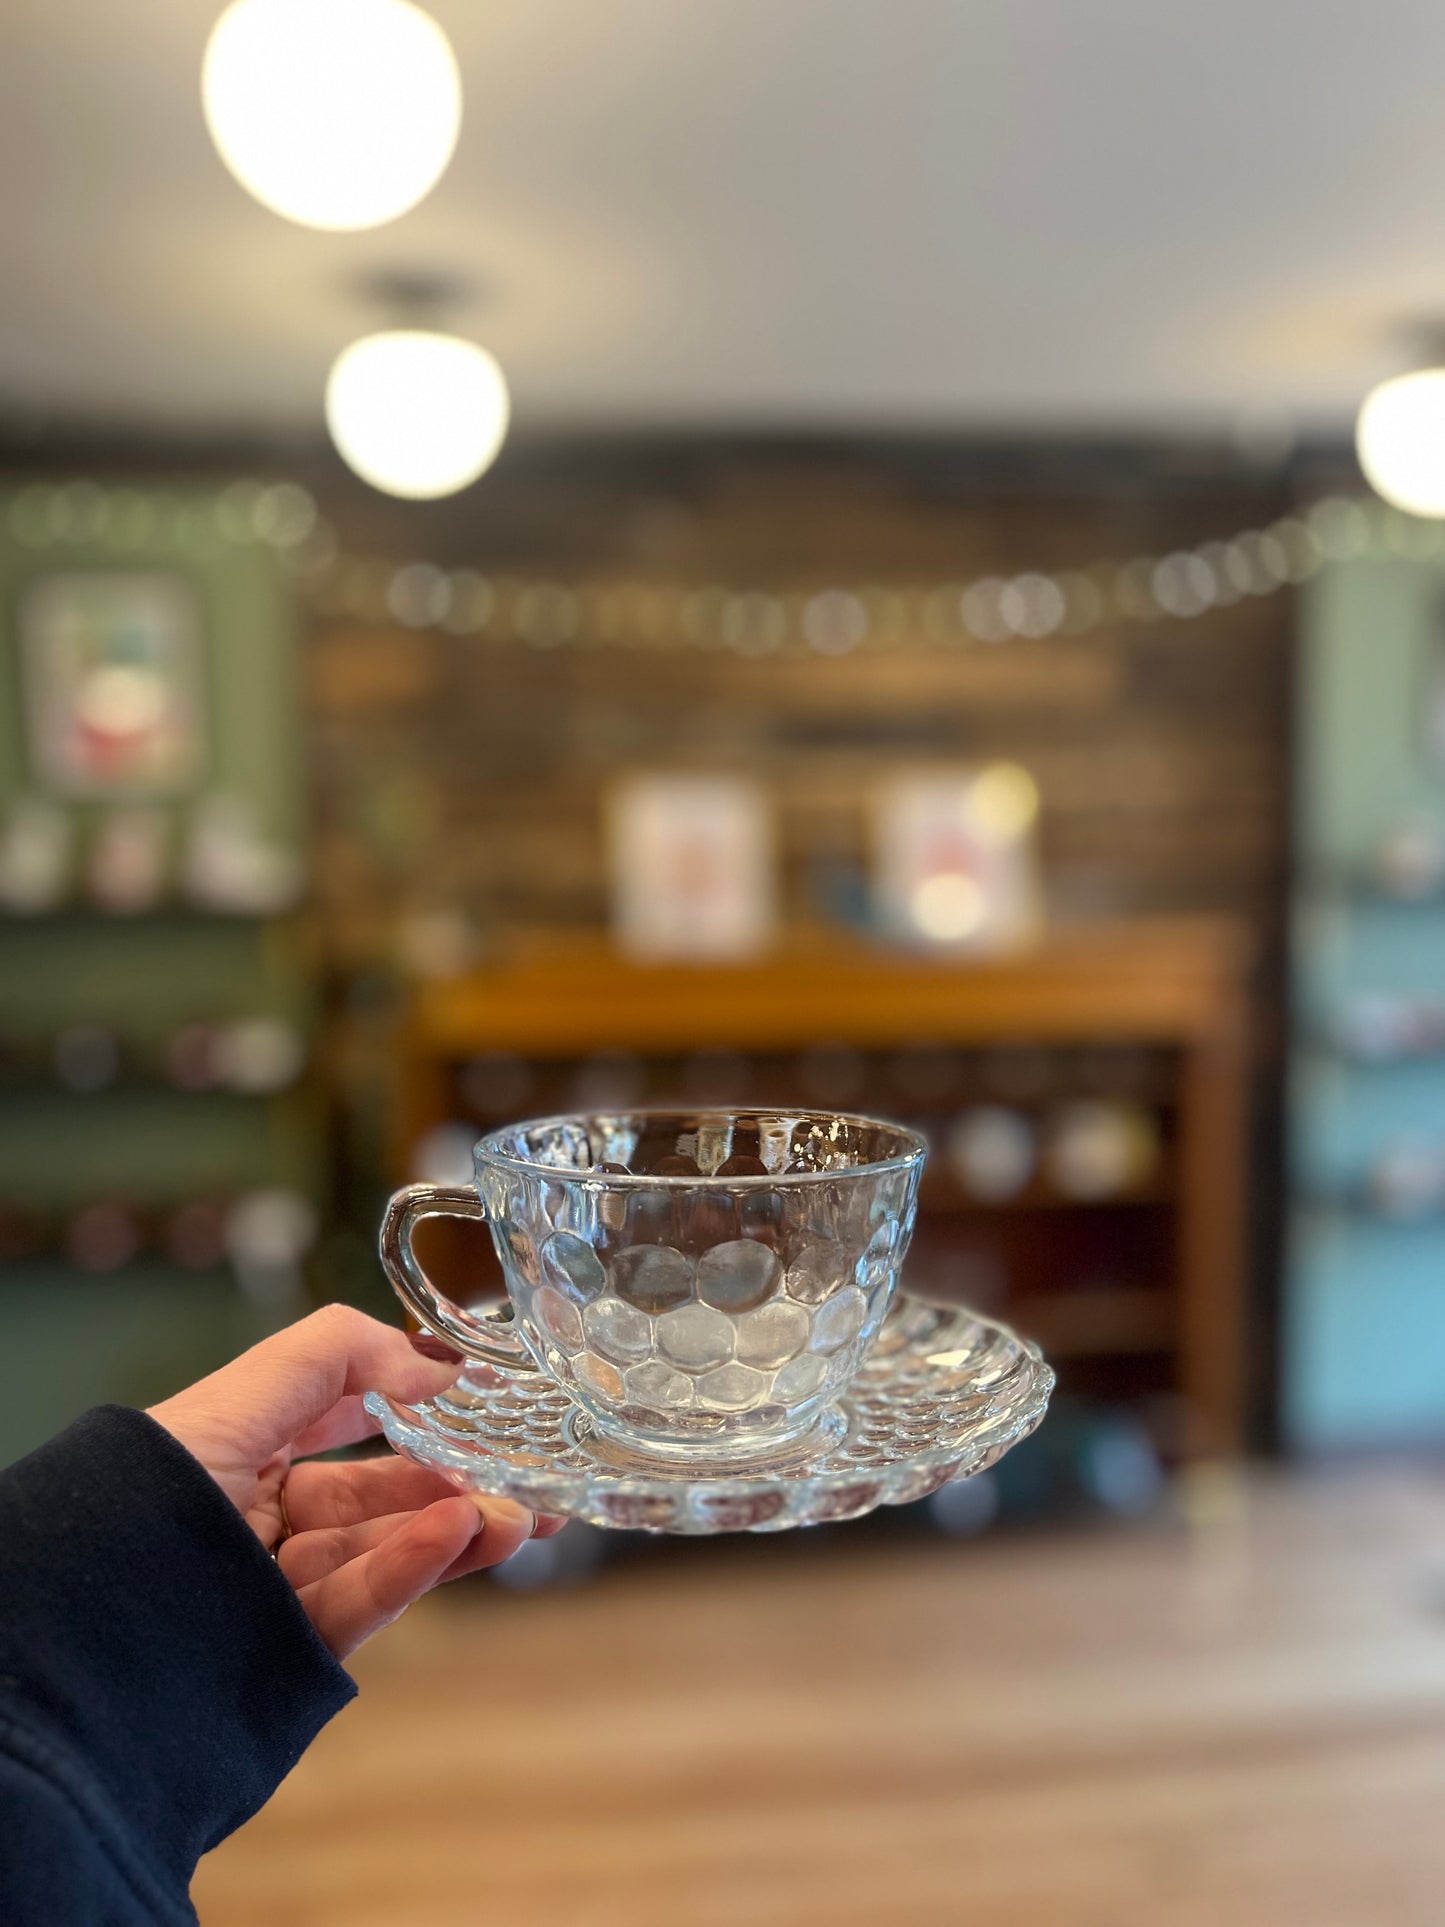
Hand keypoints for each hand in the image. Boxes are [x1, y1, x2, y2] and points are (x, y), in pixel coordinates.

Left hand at [149, 1303, 560, 1659]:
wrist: (82, 1632)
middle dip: (456, 1482)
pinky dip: (414, 1570)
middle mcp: (257, 1519)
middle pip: (376, 1495)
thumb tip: (434, 1366)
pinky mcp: (285, 1650)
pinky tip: (463, 1537)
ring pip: (382, 1552)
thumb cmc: (145, 1494)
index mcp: (237, 1452)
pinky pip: (361, 1604)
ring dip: (457, 1530)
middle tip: (528, 1478)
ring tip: (521, 1517)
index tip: (473, 1398)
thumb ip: (338, 1355)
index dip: (407, 1404)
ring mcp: (273, 1588)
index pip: (338, 1420)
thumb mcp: (238, 1396)